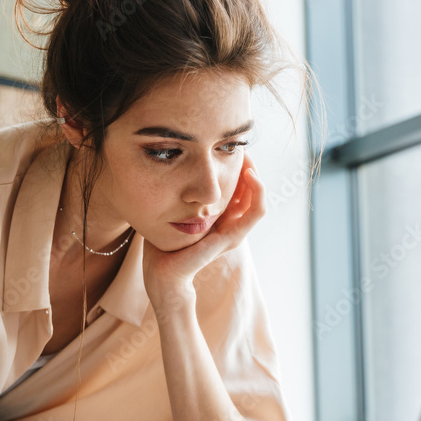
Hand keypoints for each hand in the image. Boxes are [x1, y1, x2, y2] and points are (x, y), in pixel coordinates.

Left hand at [141, 153, 264, 306]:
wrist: (161, 274)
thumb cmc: (162, 246)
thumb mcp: (172, 211)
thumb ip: (178, 195)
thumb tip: (170, 165)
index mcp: (220, 220)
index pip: (239, 189)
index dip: (238, 167)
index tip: (229, 146)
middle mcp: (230, 225)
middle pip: (250, 191)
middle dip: (248, 166)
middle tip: (241, 146)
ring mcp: (234, 233)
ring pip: (258, 199)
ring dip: (257, 175)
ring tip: (248, 157)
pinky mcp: (232, 238)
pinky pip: (256, 212)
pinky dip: (259, 192)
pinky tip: (250, 174)